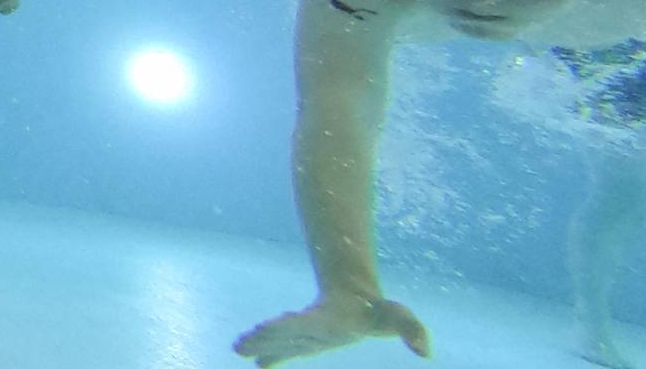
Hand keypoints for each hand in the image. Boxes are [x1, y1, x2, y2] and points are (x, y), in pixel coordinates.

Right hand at [233, 295, 429, 366]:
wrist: (357, 300)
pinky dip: (270, 356)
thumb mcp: (398, 317)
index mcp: (328, 319)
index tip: (268, 326)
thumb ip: (412, 329)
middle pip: (284, 331)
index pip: (305, 324)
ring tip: (238, 349)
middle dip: (264, 337)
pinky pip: (283, 350)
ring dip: (260, 345)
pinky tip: (257, 365)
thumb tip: (425, 351)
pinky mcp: (303, 342)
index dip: (288, 328)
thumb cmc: (378, 310)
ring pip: (279, 339)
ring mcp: (305, 334)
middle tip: (241, 343)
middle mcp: (310, 326)